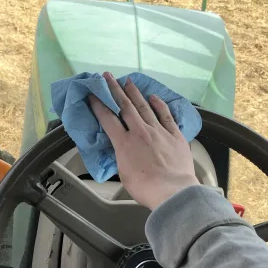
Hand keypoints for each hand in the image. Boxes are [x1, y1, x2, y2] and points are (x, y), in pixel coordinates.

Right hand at [89, 72, 198, 209]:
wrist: (172, 190)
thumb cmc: (145, 188)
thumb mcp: (124, 174)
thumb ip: (121, 157)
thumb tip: (122, 152)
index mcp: (124, 143)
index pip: (108, 119)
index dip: (99, 105)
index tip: (92, 94)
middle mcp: (140, 132)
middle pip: (125, 106)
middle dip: (115, 90)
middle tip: (108, 77)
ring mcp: (158, 131)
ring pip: (144, 107)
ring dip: (135, 93)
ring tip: (128, 81)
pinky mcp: (175, 134)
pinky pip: (166, 115)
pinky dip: (159, 104)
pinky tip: (154, 97)